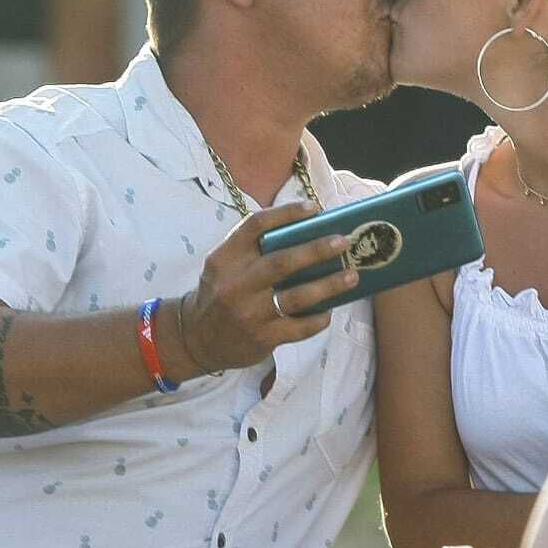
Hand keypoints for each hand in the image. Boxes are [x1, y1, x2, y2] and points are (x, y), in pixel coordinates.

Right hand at [172, 202, 357, 376]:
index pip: (255, 226)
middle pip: (282, 261)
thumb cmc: (222, 293)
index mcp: (225, 259)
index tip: (314, 208)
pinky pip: (300, 327)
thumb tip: (308, 232)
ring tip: (352, 275)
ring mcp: (249, 313)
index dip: (286, 214)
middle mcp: (235, 284)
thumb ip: (253, 251)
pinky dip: (319, 318)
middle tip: (343, 241)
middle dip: (317, 249)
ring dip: (329, 285)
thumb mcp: (225, 267)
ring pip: (297, 296)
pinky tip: (330, 310)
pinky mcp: (262, 337)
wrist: (195, 339)